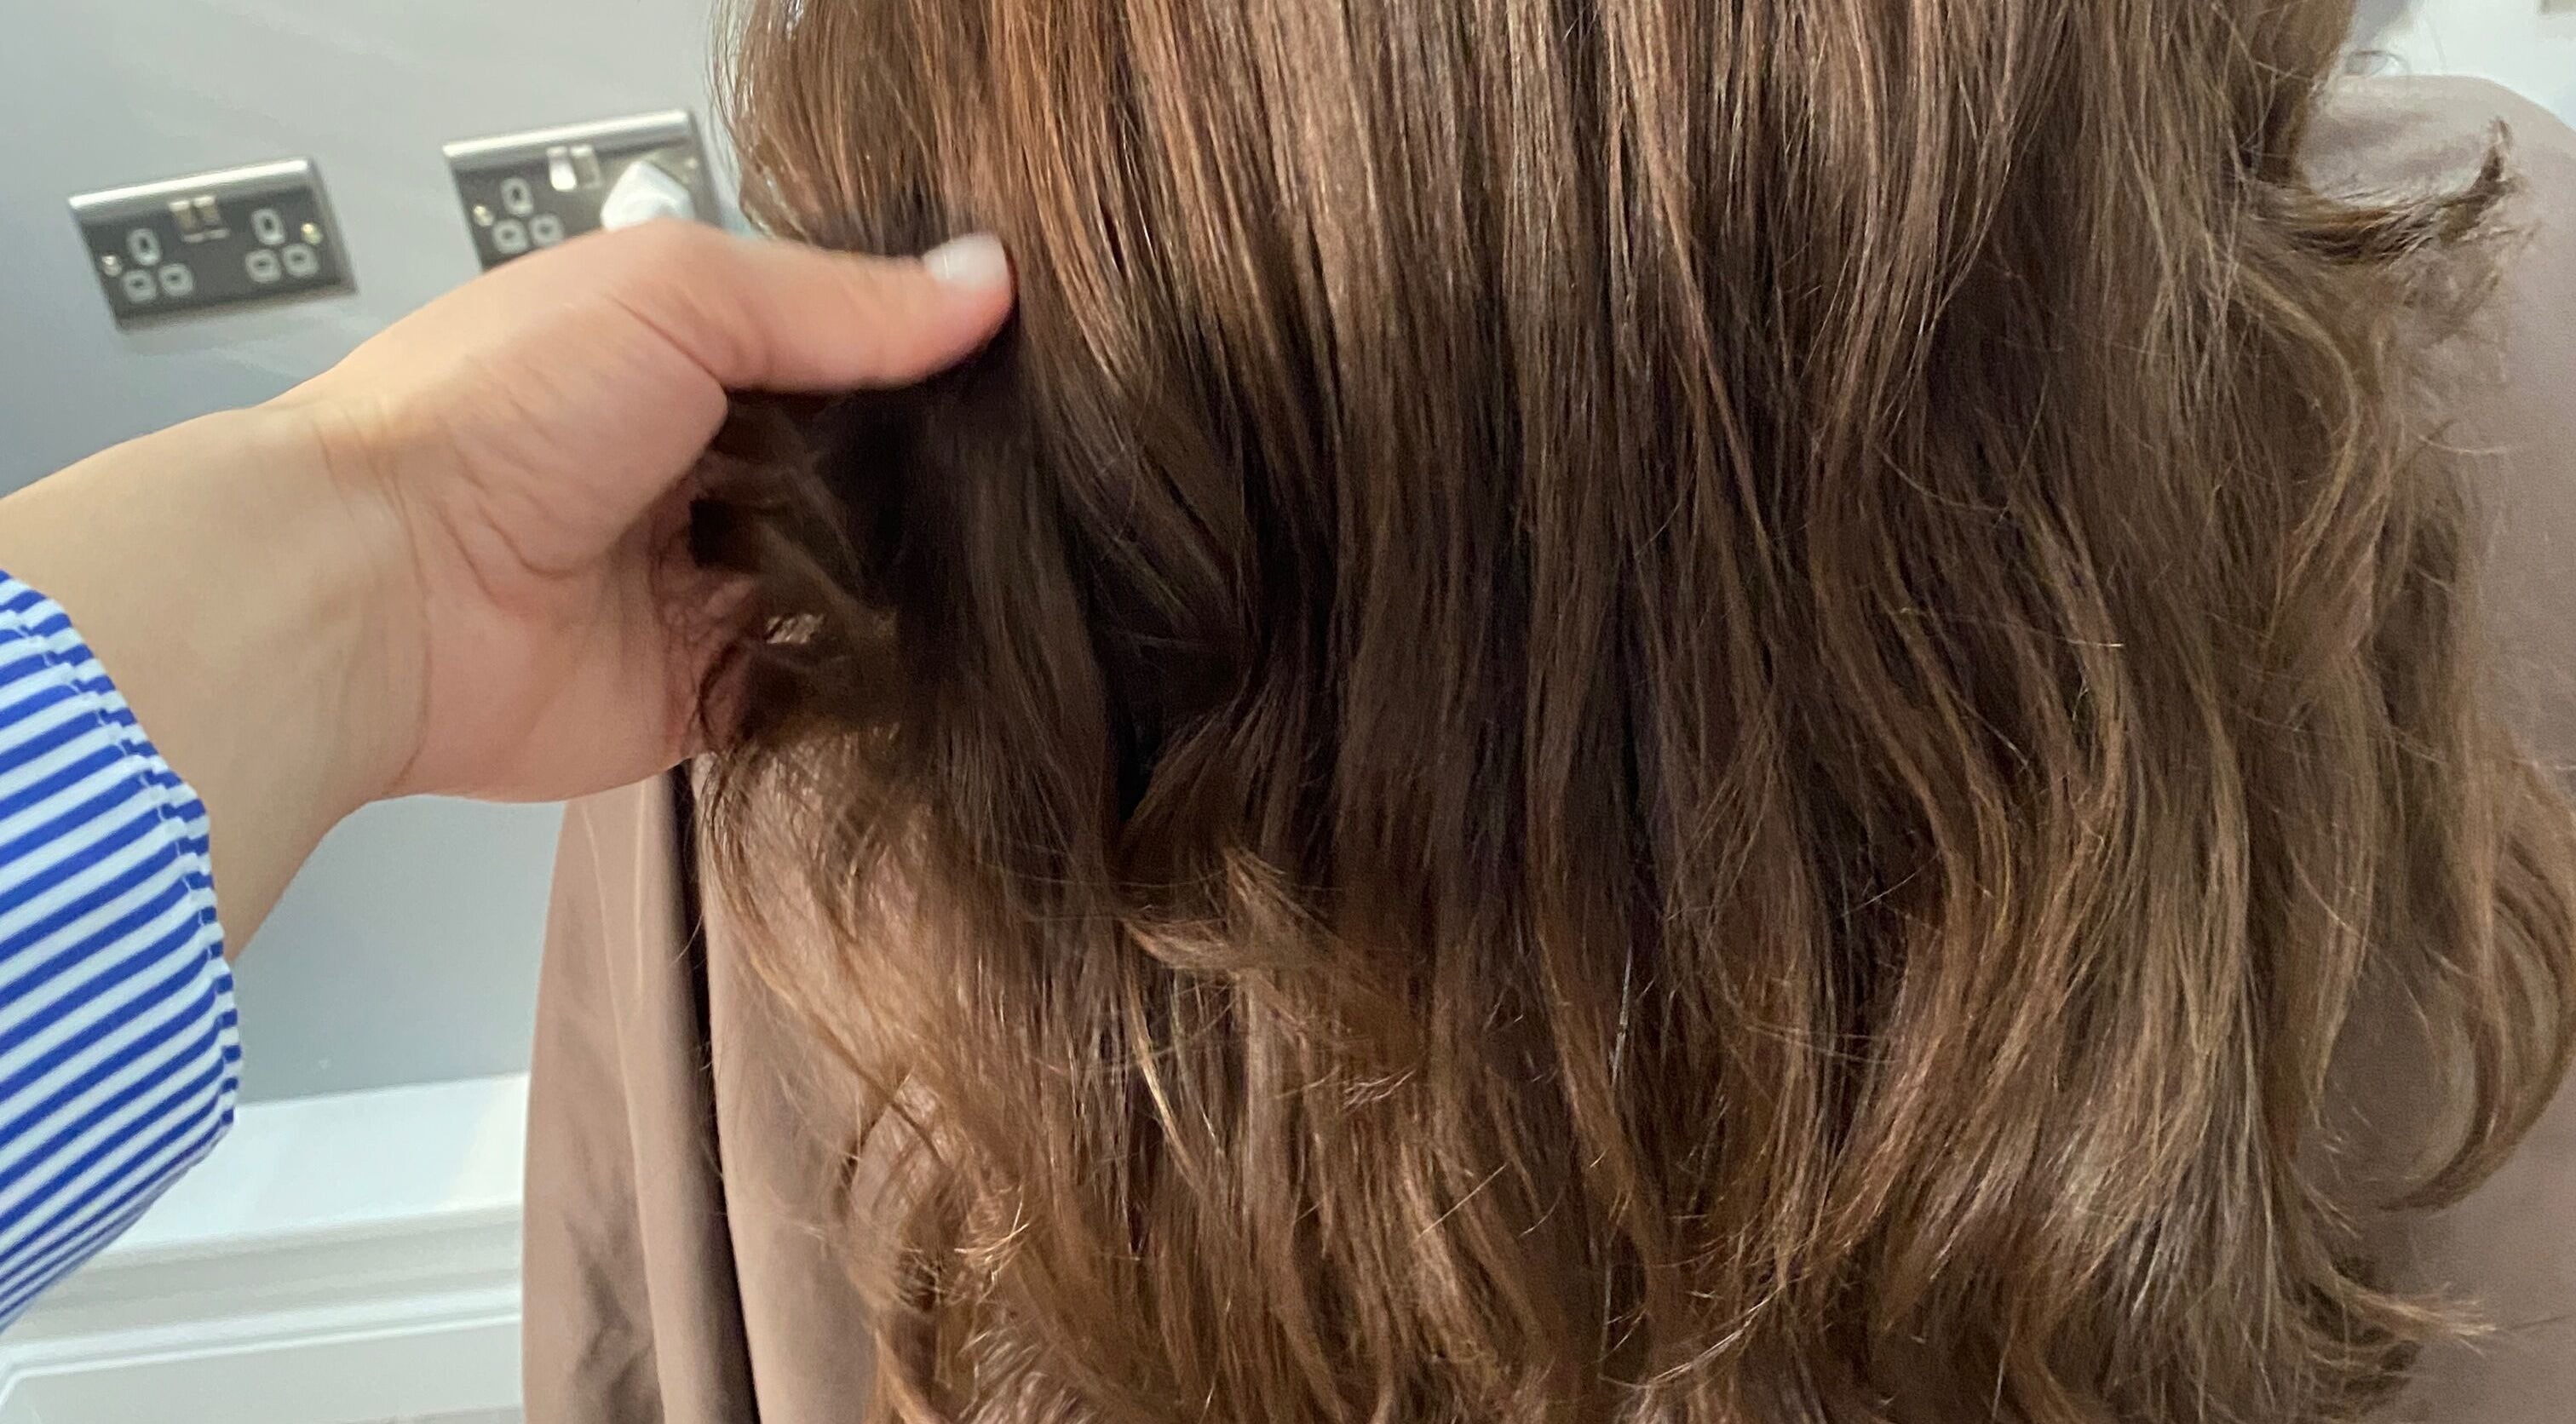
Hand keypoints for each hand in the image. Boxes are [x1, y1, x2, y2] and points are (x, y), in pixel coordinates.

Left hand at [0, 221, 1009, 945]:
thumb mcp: (675, 299)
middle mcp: (692, 472)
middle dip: (921, 477)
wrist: (382, 592)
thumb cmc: (491, 416)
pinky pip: (818, 690)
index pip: (831, 353)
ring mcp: (701, 589)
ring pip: (850, 584)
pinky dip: (866, 676)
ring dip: (903, 576)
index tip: (1016, 364)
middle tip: (1024, 477)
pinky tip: (931, 649)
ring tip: (1003, 563)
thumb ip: (836, 301)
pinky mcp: (705, 696)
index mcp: (673, 359)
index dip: (913, 357)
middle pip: (852, 475)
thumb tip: (988, 283)